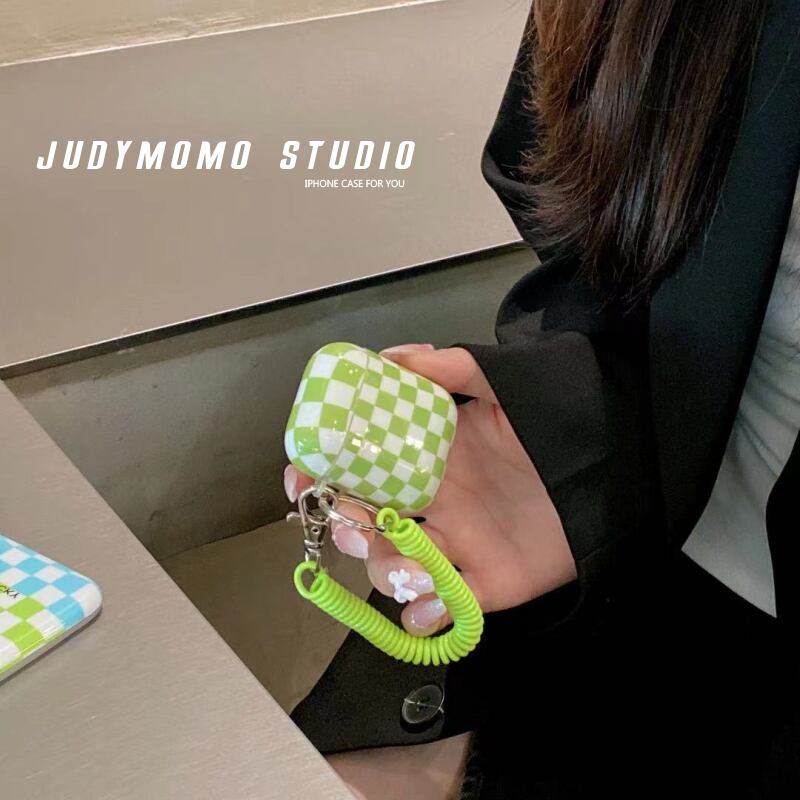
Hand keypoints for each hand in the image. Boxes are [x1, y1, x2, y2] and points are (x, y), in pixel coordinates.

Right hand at [283, 344, 575, 635]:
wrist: (615, 464)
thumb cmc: (553, 422)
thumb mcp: (500, 383)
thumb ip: (448, 365)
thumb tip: (389, 357)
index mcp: (427, 458)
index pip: (359, 470)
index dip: (323, 475)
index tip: (301, 476)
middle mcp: (433, 504)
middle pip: (365, 524)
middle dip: (343, 525)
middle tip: (349, 518)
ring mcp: (457, 545)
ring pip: (393, 567)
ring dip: (382, 568)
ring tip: (398, 555)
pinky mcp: (488, 582)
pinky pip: (445, 608)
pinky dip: (425, 614)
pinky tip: (428, 602)